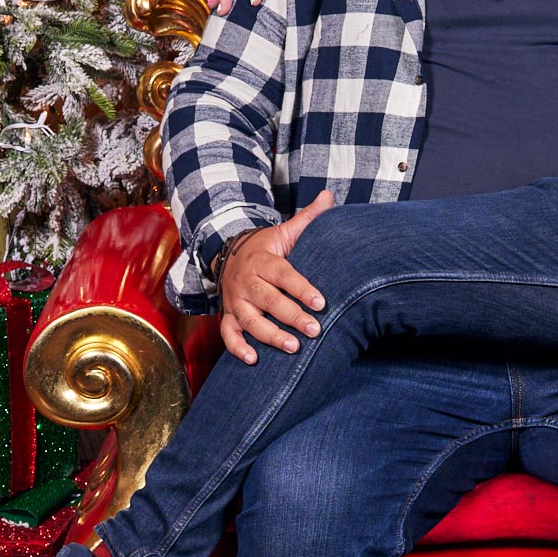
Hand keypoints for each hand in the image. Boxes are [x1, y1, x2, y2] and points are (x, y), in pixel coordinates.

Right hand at [219, 192, 334, 363]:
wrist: (230, 253)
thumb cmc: (267, 247)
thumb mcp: (285, 231)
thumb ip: (308, 218)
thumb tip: (329, 196)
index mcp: (263, 260)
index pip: (284, 275)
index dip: (302, 289)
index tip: (321, 303)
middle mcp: (246, 281)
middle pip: (268, 300)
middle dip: (291, 317)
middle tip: (314, 330)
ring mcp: (235, 300)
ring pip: (249, 320)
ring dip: (270, 336)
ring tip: (293, 348)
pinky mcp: (228, 314)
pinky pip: (228, 333)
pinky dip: (237, 348)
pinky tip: (253, 360)